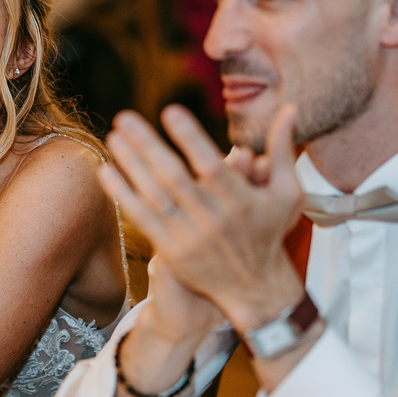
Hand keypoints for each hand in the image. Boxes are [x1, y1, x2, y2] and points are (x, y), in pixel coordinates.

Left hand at [97, 104, 304, 331]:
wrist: (255, 287)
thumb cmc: (270, 231)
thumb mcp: (287, 192)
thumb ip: (282, 150)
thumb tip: (290, 108)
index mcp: (240, 200)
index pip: (211, 165)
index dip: (190, 138)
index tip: (170, 111)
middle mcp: (213, 219)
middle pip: (174, 178)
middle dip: (148, 146)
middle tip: (125, 118)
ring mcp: (190, 237)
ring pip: (154, 197)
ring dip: (131, 166)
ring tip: (114, 137)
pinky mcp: (173, 252)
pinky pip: (143, 219)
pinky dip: (124, 195)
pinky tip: (106, 171)